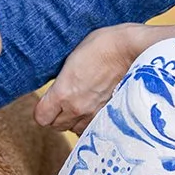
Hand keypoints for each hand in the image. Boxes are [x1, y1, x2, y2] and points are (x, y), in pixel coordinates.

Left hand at [35, 23, 174, 132]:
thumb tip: (59, 87)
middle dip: (57, 116)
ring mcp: (95, 114)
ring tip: (81, 105)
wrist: (133, 49)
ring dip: (74, 121)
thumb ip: (63, 78)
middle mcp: (77, 108)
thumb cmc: (103, 44)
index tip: (48, 102)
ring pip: (75, 130)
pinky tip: (95, 109)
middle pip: (56, 126)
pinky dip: (91, 123)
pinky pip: (94, 128)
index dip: (43, 110)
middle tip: (65, 102)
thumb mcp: (73, 56)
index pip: (41, 117)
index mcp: (63, 92)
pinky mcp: (111, 115)